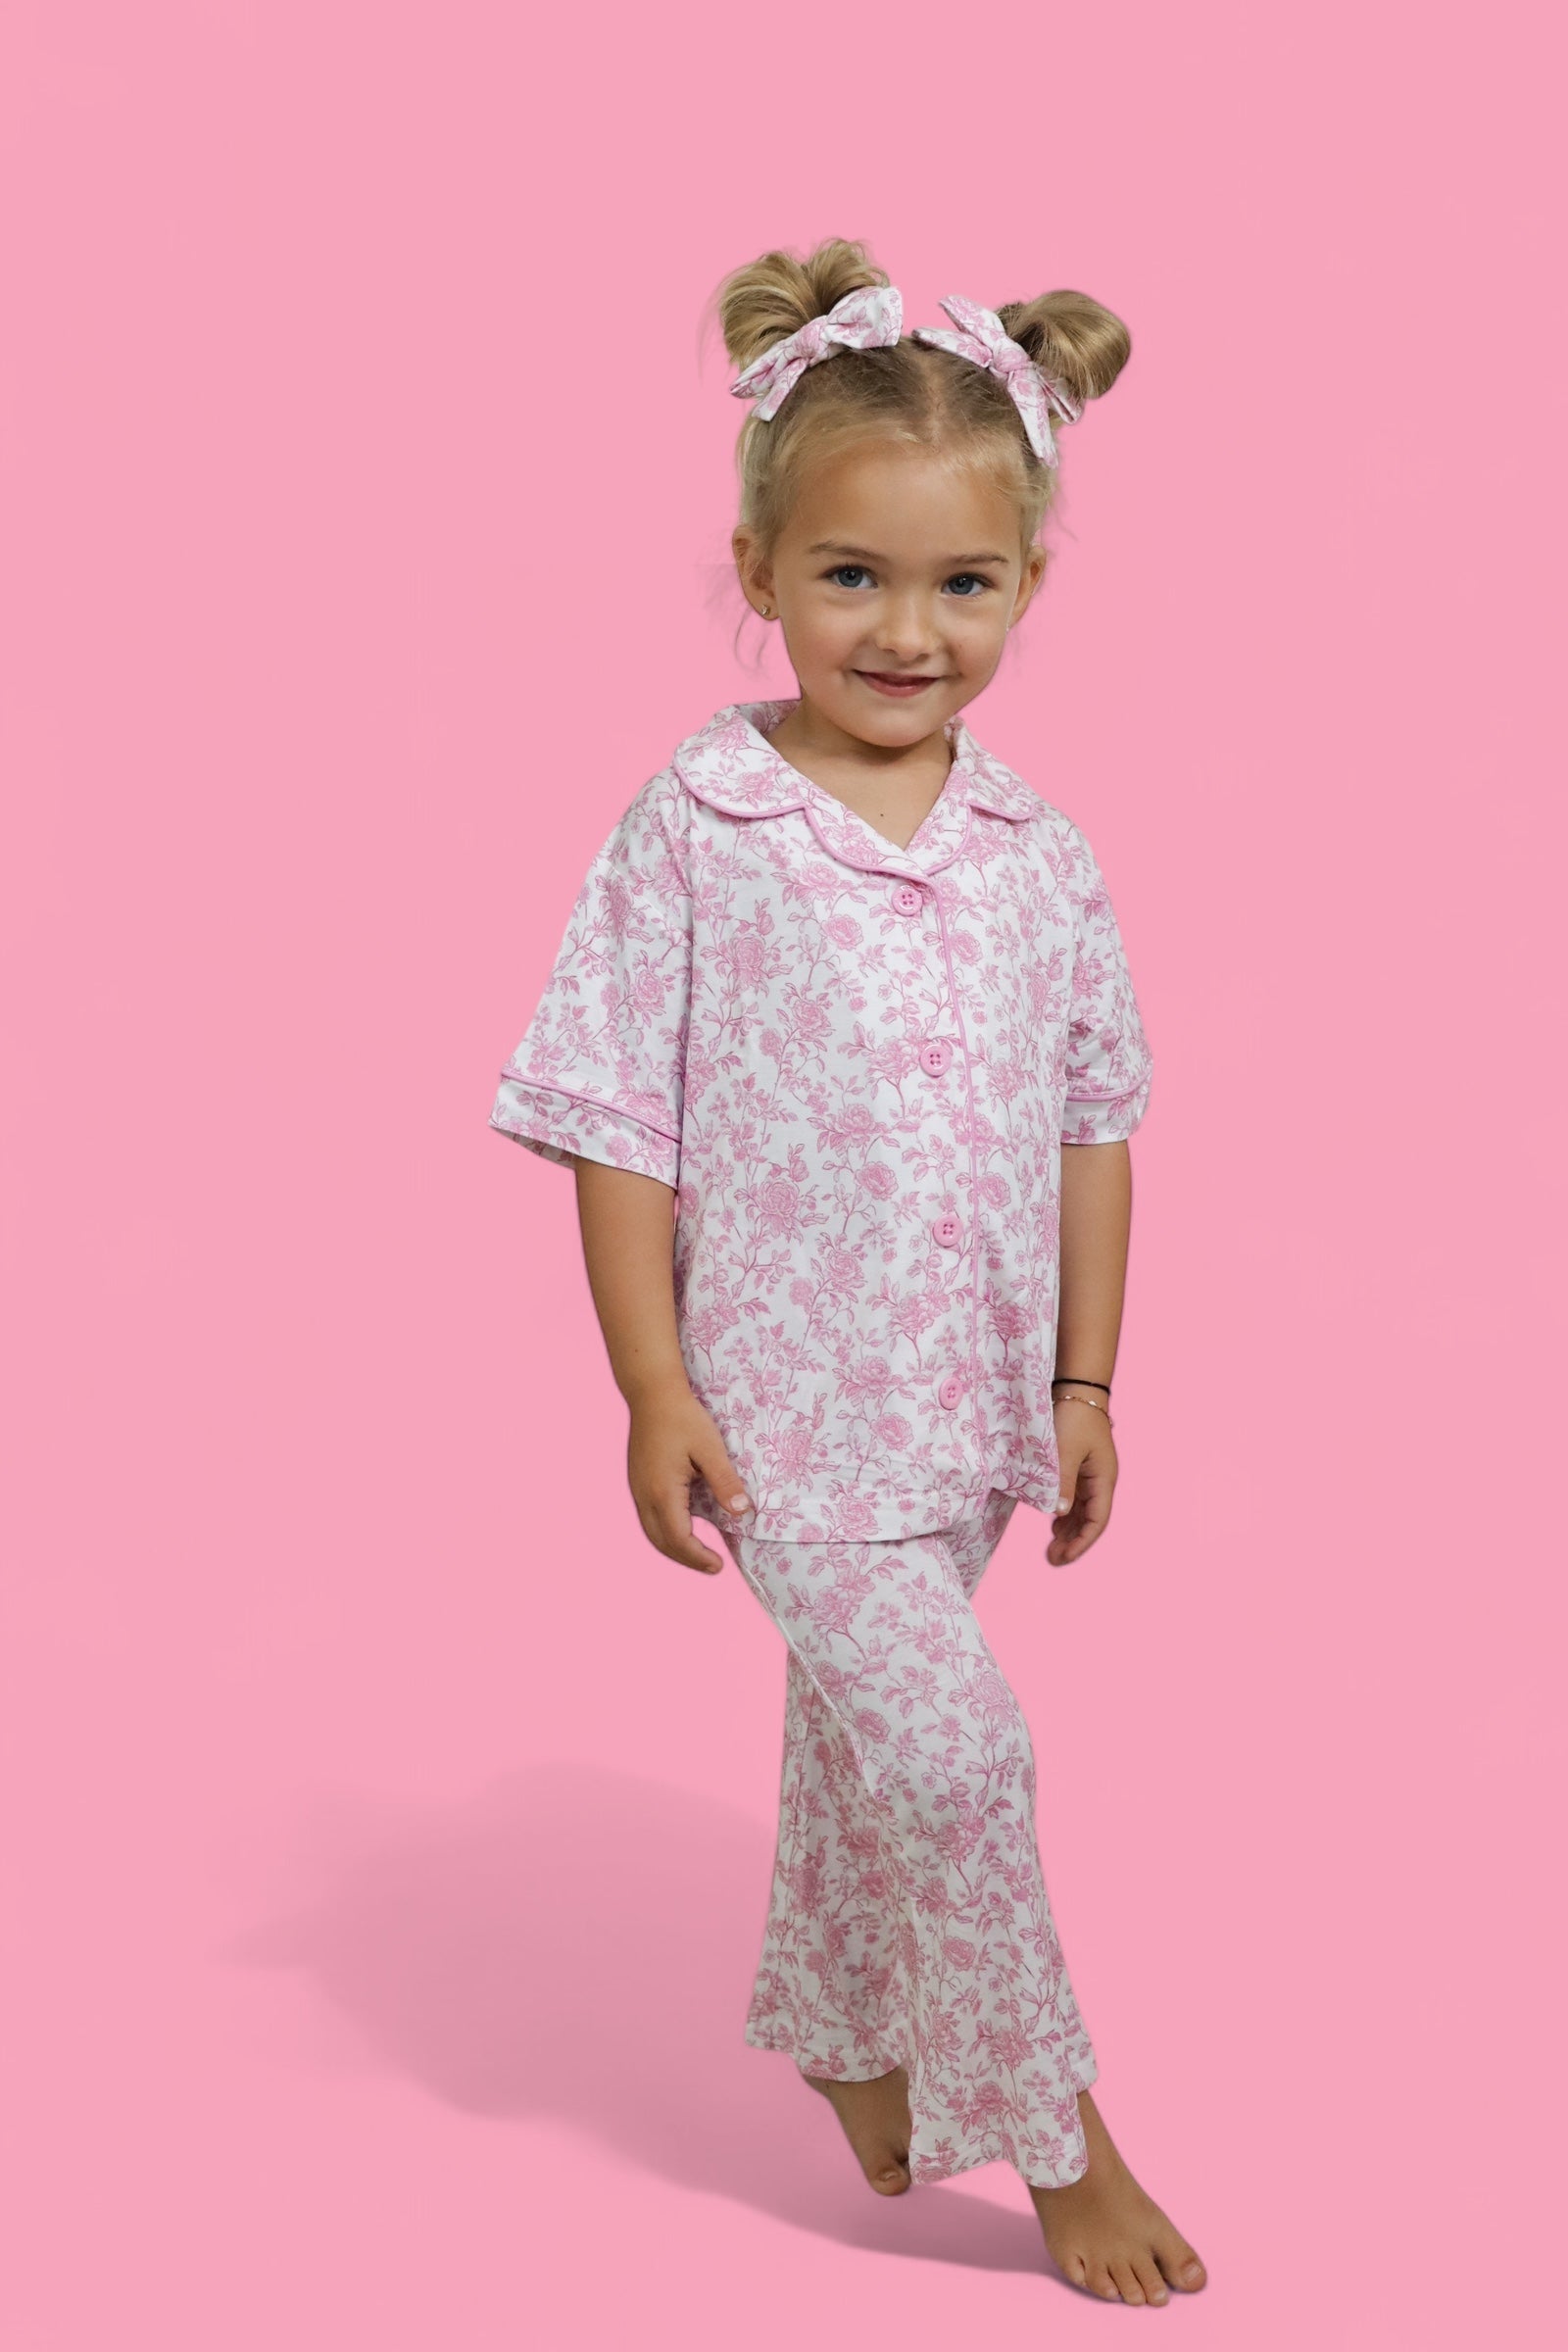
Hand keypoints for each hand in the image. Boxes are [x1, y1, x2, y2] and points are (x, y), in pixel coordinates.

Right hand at [626, 1381, 752, 1574]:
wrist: (652, 1394)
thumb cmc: (683, 1417)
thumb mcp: (711, 1448)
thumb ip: (725, 1482)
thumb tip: (742, 1512)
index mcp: (662, 1491)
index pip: (678, 1539)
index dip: (698, 1557)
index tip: (719, 1565)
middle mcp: (644, 1496)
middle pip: (661, 1543)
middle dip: (686, 1559)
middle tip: (713, 1566)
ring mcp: (637, 1489)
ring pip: (651, 1532)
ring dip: (674, 1548)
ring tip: (698, 1553)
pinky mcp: (637, 1482)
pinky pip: (649, 1518)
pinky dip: (665, 1532)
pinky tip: (683, 1527)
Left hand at [1046, 1399, 1116, 1566]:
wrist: (1076, 1389)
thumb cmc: (1073, 1417)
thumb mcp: (1065, 1450)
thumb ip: (1061, 1482)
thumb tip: (1057, 1513)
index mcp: (1104, 1479)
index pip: (1097, 1521)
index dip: (1082, 1542)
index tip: (1063, 1557)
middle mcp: (1100, 1481)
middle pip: (1090, 1521)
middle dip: (1073, 1543)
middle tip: (1052, 1560)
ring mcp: (1090, 1475)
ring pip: (1081, 1513)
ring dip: (1068, 1532)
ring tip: (1051, 1549)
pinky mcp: (1078, 1468)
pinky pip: (1074, 1500)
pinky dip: (1064, 1515)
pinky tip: (1052, 1524)